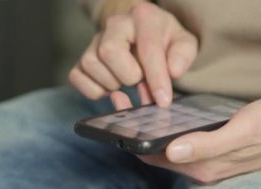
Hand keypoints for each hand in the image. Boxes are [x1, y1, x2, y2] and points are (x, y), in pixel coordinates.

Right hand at [69, 2, 197, 107]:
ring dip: (113, 83)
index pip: (147, 49)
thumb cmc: (165, 41)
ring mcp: (95, 40)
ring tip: (128, 82)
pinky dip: (95, 90)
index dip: (156, 78)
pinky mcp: (82, 58)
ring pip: (91, 64)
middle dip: (129, 75)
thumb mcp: (183, 43)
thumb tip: (173, 71)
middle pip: (109, 51)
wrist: (144, 36)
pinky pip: (77, 77)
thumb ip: (183, 55)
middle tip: (141, 81)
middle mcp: (115, 24)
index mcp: (144, 16)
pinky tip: (112, 87)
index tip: (163, 101)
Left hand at [137, 97, 260, 183]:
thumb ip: (207, 144)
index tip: (119, 110)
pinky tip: (164, 107)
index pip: (152, 156)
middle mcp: (200, 166)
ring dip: (150, 124)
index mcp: (202, 165)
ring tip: (139, 97)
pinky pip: (180, 139)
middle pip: (155, 151)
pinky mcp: (213, 148)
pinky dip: (166, 124)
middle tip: (125, 98)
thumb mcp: (242, 131)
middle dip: (136, 128)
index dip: (131, 136)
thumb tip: (171, 151)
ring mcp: (206, 158)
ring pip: (166, 144)